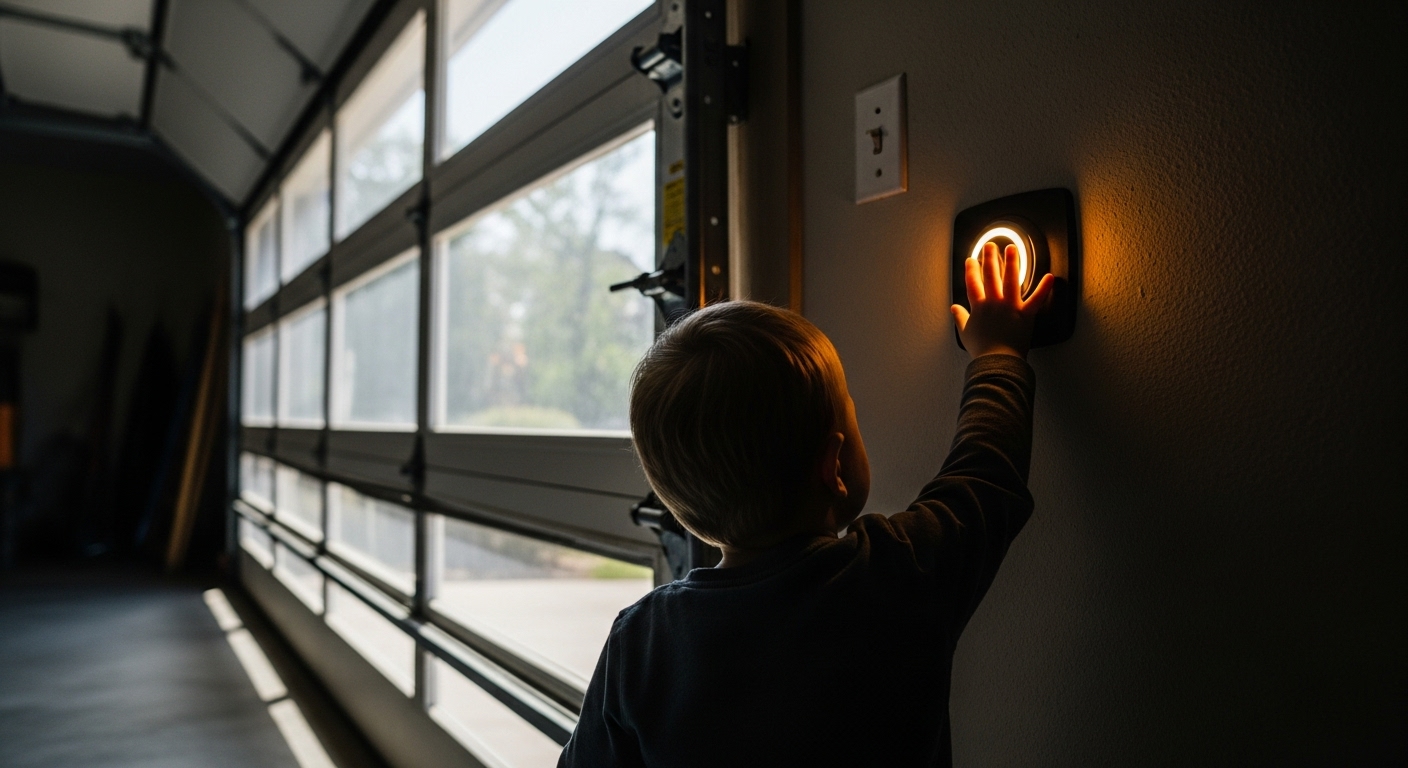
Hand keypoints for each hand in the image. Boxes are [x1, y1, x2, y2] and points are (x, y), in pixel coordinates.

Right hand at [950, 242, 1054, 358]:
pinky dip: (1044, 288)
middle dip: (990, 258)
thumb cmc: (981, 349)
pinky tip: (1050, 277)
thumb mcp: (965, 332)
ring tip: (1012, 248)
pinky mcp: (1025, 314)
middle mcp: (994, 303)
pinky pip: (1036, 299)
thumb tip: (954, 308)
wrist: (997, 361)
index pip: (972, 283)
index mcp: (978, 307)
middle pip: (990, 275)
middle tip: (990, 245)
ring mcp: (1010, 307)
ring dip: (1012, 262)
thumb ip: (960, 317)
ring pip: (1011, 280)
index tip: (971, 259)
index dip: (971, 270)